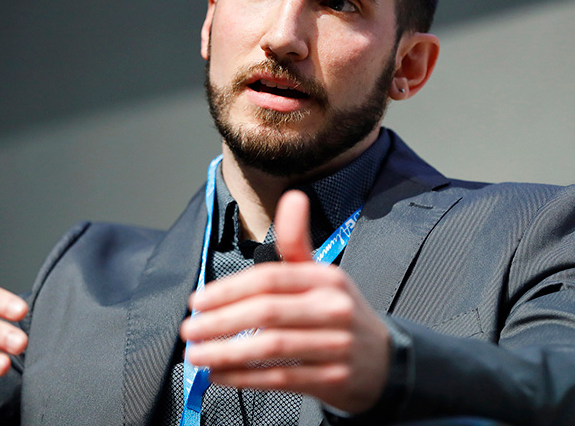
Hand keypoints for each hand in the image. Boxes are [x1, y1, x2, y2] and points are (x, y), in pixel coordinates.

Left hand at [180, 191, 389, 413]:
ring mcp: (336, 345)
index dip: (229, 290)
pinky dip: (245, 378)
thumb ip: (297, 241)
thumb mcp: (323, 274)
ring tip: (197, 354)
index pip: (270, 278)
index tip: (199, 300)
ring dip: (227, 352)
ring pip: (271, 347)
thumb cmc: (339, 313)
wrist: (384, 361)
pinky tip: (220, 375)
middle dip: (221, 321)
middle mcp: (334, 308)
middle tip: (190, 329)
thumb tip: (293, 196)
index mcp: (327, 278)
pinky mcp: (333, 379)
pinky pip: (280, 378)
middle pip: (267, 312)